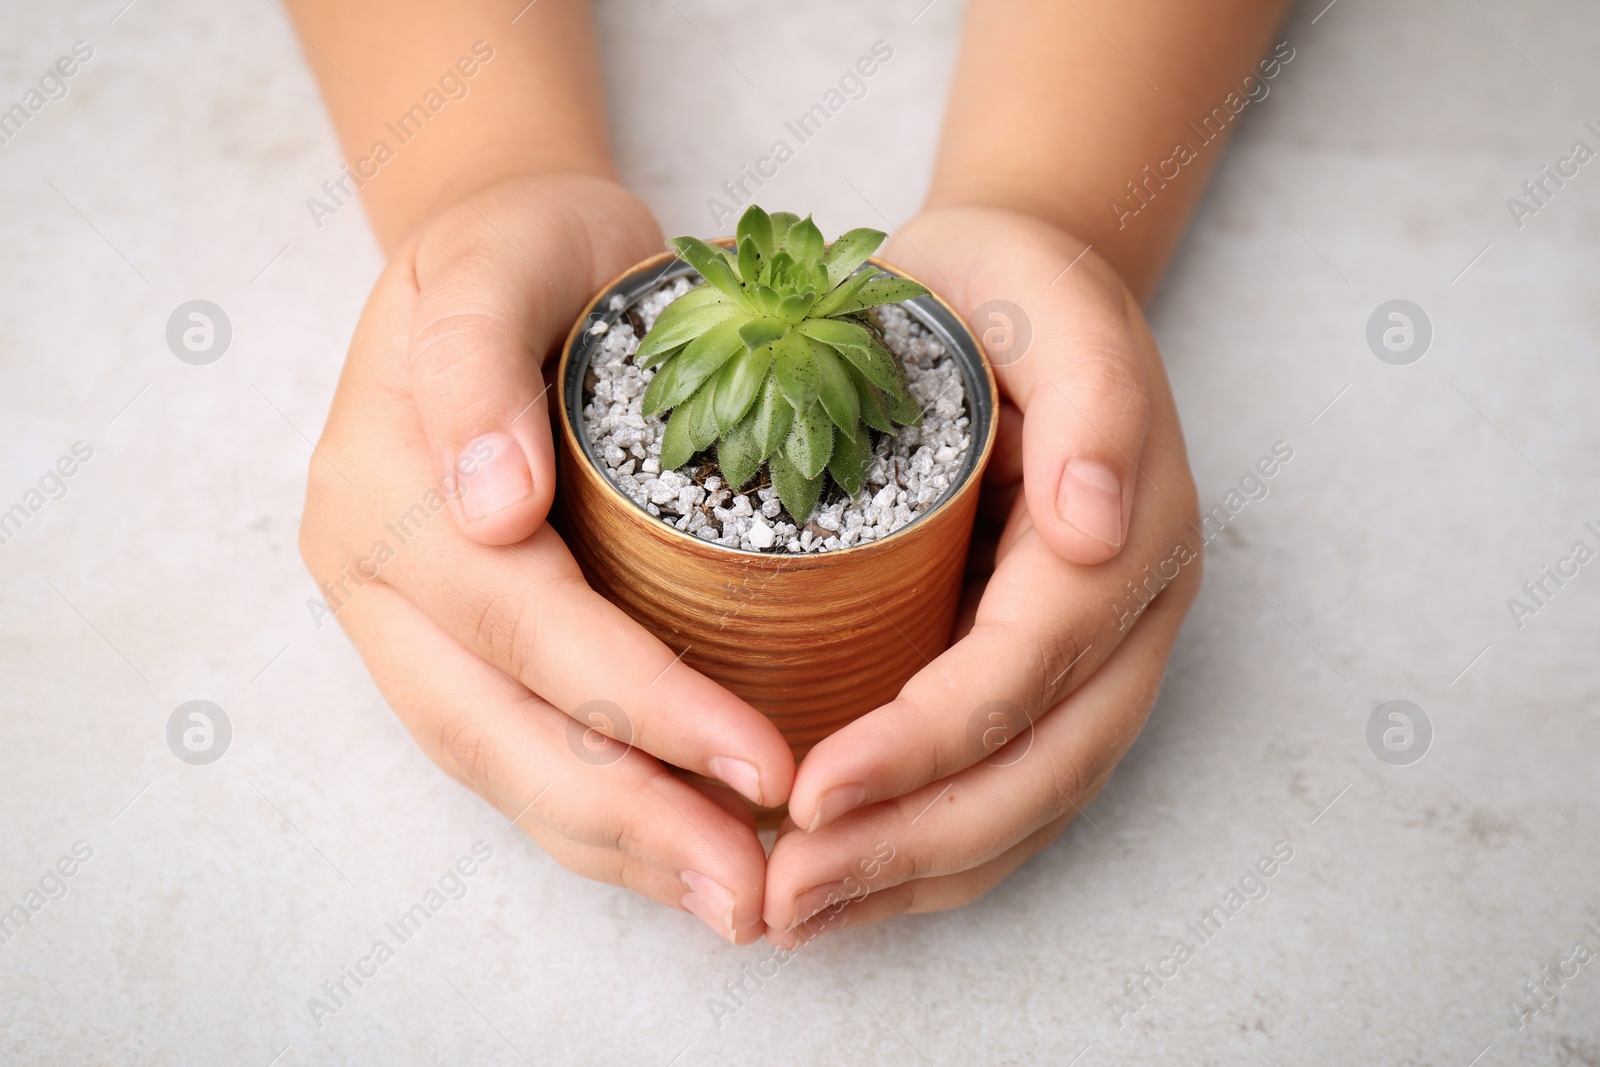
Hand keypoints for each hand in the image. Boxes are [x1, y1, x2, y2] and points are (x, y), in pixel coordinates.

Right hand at [298, 173, 794, 942]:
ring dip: (622, 847)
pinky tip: (684, 852)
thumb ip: (476, 363)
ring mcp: (409, 627)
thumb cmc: (521, 250)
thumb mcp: (498, 259)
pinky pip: (524, 749)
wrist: (502, 252)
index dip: (643, 708)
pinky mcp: (459, 648)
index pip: (526, 630)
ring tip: (730, 901)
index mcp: (382, 496)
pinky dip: (606, 814)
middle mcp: (379, 584)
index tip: (764, 768)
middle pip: (505, 734)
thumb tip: (491, 510)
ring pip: (508, 769)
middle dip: (635, 822)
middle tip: (753, 894)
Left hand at [762, 206, 1201, 943]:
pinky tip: (839, 887)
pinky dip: (922, 855)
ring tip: (793, 918)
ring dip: (910, 877)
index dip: (928, 743)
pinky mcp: (1040, 686)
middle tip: (784, 898)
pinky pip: (999, 796)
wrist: (1013, 300)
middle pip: (1032, 773)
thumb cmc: (1004, 293)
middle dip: (908, 845)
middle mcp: (1126, 621)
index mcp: (1131, 537)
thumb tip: (1098, 528)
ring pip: (1021, 809)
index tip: (814, 791)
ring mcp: (1092, 665)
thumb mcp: (1043, 298)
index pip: (1026, 670)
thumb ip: (1092, 392)